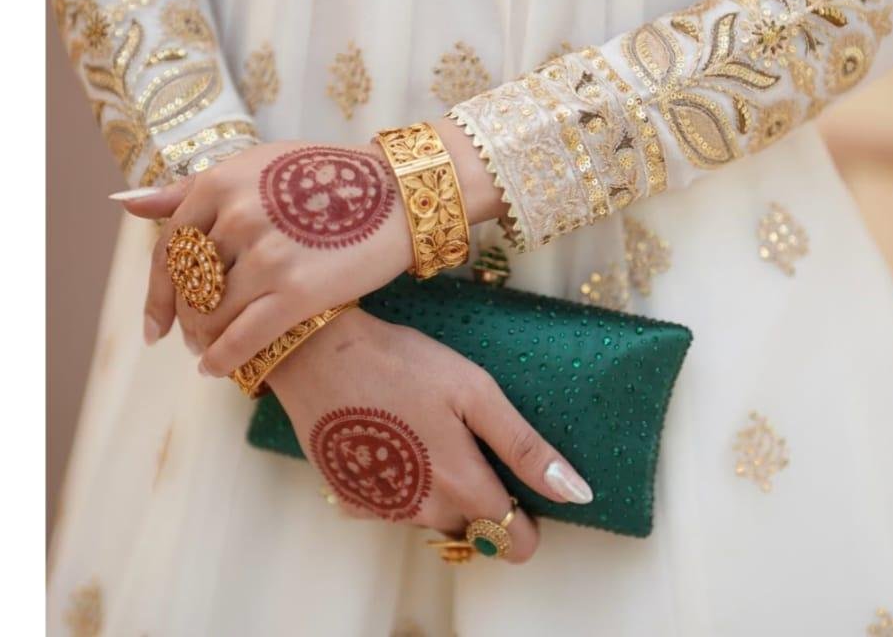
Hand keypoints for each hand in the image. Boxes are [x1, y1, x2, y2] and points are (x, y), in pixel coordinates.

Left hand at [118, 119, 504, 377]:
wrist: (400, 192)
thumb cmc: (330, 176)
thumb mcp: (260, 166)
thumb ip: (192, 188)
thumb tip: (126, 203)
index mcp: (222, 181)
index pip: (168, 247)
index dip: (157, 292)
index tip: (155, 325)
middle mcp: (237, 216)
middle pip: (190, 286)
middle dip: (187, 319)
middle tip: (193, 340)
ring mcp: (266, 255)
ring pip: (212, 316)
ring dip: (206, 341)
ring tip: (213, 352)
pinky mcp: (298, 292)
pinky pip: (242, 340)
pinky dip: (224, 360)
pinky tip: (220, 369)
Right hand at [266, 307, 594, 562]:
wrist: (316, 351)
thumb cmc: (402, 362)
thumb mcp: (474, 391)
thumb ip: (524, 447)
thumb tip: (576, 494)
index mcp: (460, 485)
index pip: (513, 542)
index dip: (527, 519)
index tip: (519, 482)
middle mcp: (422, 511)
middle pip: (473, 530)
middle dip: (483, 500)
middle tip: (470, 440)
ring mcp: (381, 509)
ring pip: (433, 517)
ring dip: (442, 488)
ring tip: (427, 427)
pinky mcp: (348, 498)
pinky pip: (393, 505)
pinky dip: (402, 481)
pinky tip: (394, 437)